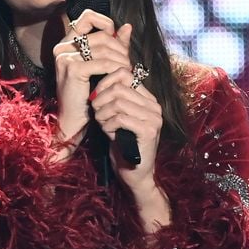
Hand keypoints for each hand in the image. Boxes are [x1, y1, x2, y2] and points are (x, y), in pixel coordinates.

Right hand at [52, 9, 130, 152]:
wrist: (74, 119)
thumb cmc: (87, 93)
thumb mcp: (101, 65)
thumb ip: (114, 45)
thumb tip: (127, 27)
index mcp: (67, 43)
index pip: (87, 17)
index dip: (106, 23)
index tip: (117, 39)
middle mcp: (63, 47)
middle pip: (101, 35)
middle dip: (120, 48)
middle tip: (128, 62)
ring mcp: (66, 57)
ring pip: (104, 48)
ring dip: (121, 59)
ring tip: (127, 71)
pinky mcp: (72, 69)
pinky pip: (103, 63)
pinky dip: (116, 69)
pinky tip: (121, 76)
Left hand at [88, 34, 162, 188]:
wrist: (134, 173)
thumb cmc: (122, 143)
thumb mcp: (117, 117)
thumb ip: (113, 100)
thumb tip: (96, 83)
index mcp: (148, 99)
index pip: (125, 75)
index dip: (105, 82)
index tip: (94, 96)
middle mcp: (154, 106)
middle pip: (119, 88)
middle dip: (101, 99)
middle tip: (95, 112)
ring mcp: (154, 118)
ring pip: (118, 102)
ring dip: (103, 113)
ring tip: (101, 123)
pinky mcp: (148, 131)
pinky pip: (121, 118)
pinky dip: (108, 124)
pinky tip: (107, 132)